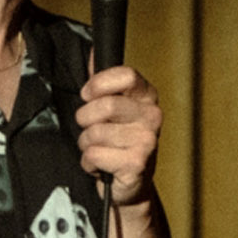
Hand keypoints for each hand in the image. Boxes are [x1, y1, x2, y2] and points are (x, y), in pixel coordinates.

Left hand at [77, 65, 162, 204]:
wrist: (129, 185)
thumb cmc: (116, 143)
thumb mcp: (110, 110)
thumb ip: (101, 82)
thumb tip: (92, 51)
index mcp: (147, 96)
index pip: (126, 75)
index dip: (99, 84)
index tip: (87, 95)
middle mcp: (152, 115)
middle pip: (105, 105)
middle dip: (85, 120)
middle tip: (89, 129)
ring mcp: (147, 140)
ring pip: (96, 133)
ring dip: (86, 144)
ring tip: (97, 149)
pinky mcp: (137, 163)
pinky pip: (95, 155)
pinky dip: (89, 163)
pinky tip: (101, 166)